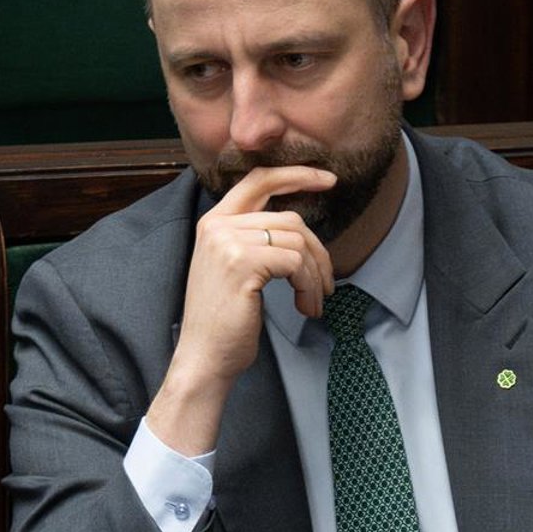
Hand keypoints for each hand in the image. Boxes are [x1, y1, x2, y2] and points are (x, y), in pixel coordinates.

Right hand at [146, 164, 335, 455]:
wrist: (204, 357)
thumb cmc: (223, 321)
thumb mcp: (233, 268)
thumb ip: (254, 238)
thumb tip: (300, 227)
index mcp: (213, 222)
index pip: (258, 180)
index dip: (296, 174)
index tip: (328, 179)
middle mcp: (217, 226)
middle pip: (290, 219)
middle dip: (317, 252)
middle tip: (325, 284)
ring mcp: (228, 242)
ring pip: (298, 242)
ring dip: (314, 276)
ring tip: (312, 302)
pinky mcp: (243, 263)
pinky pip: (296, 263)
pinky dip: (309, 286)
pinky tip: (305, 307)